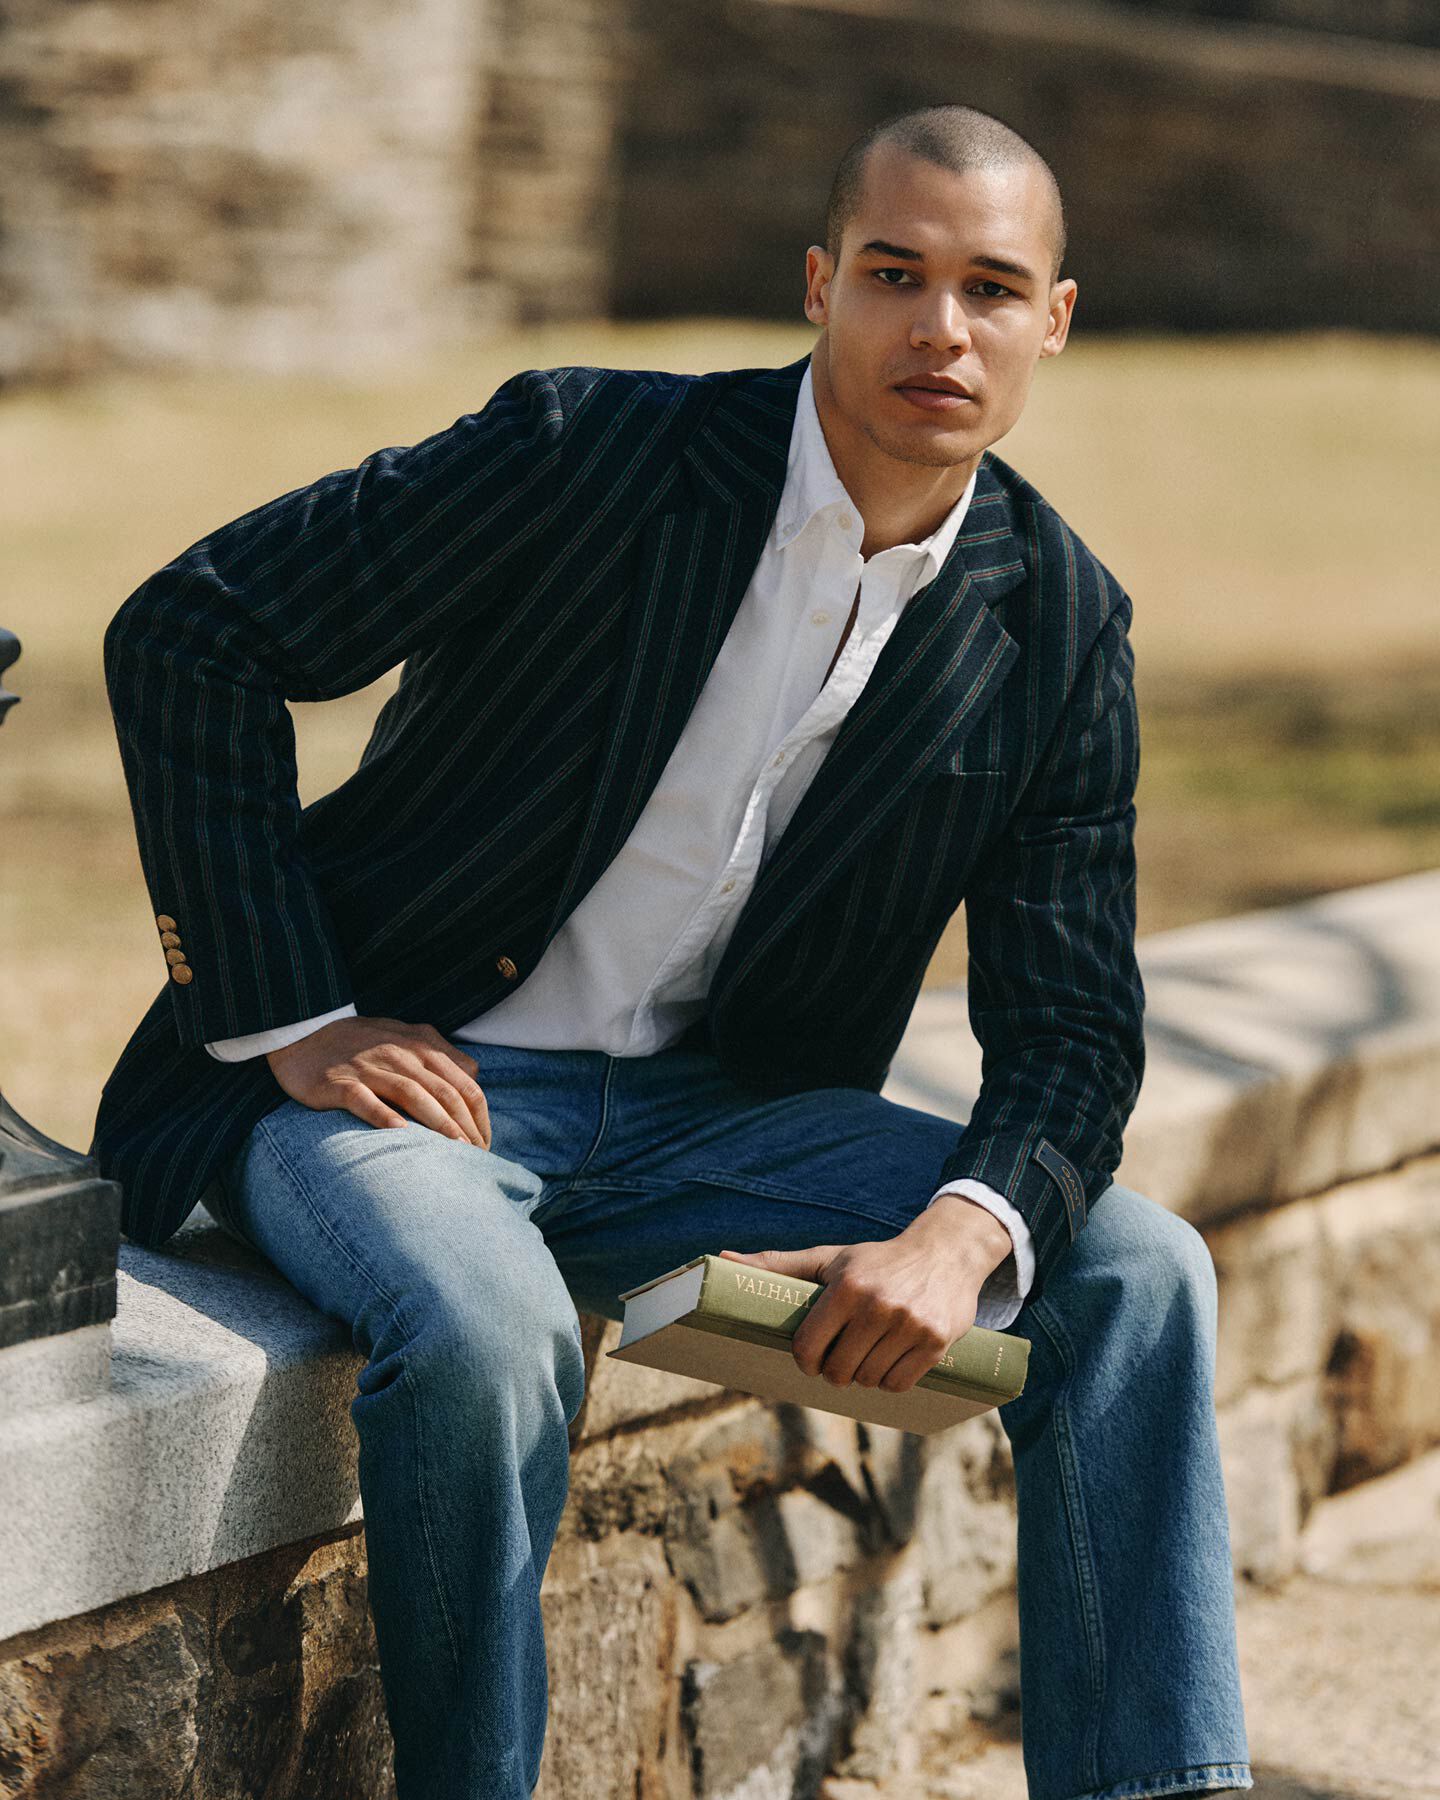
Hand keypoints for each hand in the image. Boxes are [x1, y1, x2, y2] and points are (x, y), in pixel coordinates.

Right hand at [265, 1017, 491, 1146]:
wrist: (304, 1033)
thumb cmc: (362, 1042)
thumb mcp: (406, 1036)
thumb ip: (441, 1053)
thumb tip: (474, 1073)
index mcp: (421, 1045)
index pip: (464, 1083)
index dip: (479, 1116)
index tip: (484, 1144)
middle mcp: (400, 1053)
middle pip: (445, 1092)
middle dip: (466, 1127)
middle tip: (475, 1157)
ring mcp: (369, 1067)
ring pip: (413, 1094)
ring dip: (438, 1124)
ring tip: (454, 1152)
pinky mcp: (338, 1082)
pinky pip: (364, 1099)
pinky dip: (383, 1116)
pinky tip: (400, 1133)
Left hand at [717, 1195, 1013, 1393]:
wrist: (946, 1252)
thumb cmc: (875, 1260)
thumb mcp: (828, 1258)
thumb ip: (777, 1264)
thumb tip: (722, 1257)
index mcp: (846, 1286)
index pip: (808, 1348)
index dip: (806, 1359)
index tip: (811, 1356)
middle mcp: (877, 1305)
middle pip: (839, 1372)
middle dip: (835, 1370)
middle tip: (842, 1356)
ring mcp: (909, 1325)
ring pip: (869, 1380)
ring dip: (865, 1375)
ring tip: (868, 1352)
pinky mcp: (935, 1342)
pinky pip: (899, 1385)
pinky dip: (891, 1380)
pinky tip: (891, 1358)